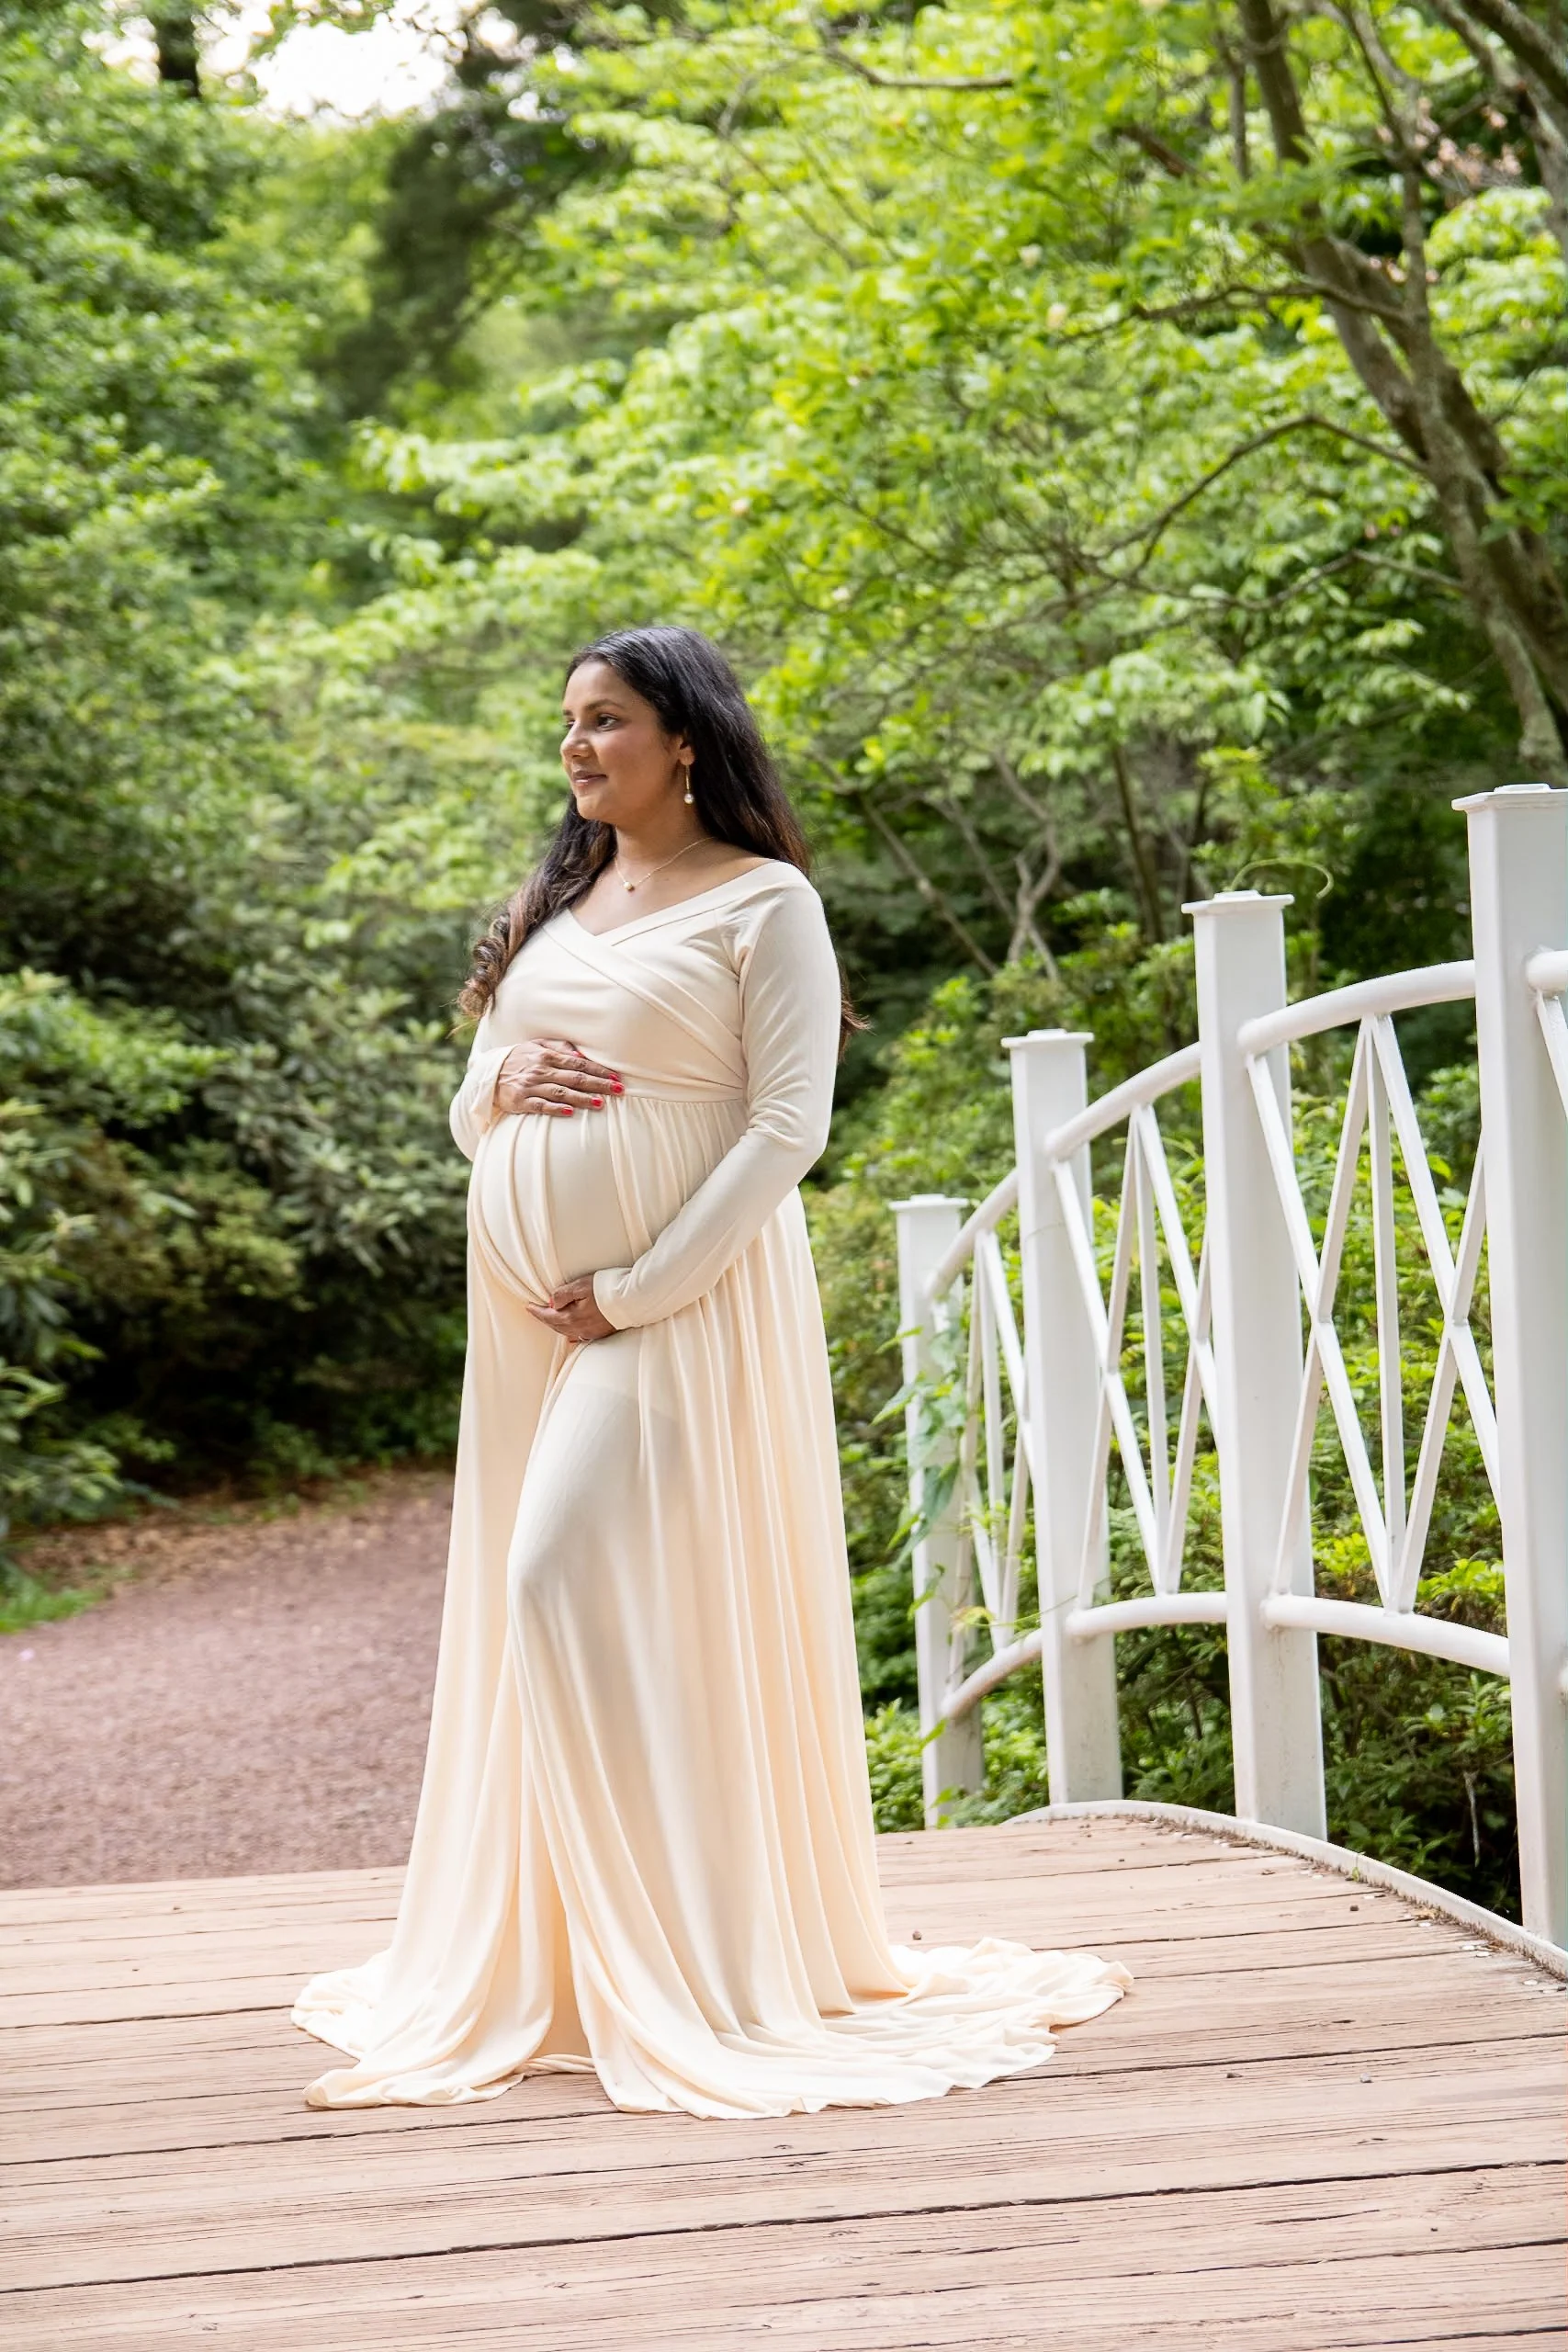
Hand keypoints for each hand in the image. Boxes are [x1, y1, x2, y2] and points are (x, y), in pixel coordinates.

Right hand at [495, 1039, 621, 1118]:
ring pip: (561, 1093)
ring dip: (582, 1098)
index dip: (598, 1071)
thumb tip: (580, 1054)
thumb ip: (558, 1047)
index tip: (615, 1078)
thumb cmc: (518, 1059)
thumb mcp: (536, 1046)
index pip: (578, 1063)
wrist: (488, 1075)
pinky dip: (555, 1109)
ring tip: (600, 1104)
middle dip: (599, 1085)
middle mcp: (540, 1070)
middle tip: (618, 1091)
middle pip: (575, 1078)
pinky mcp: (520, 1101)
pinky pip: (540, 1105)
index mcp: (546, 1056)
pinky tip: (570, 1112)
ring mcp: (530, 1086)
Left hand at [527, 1275, 616, 1344]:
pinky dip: (571, 1334)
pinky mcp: (601, 1333)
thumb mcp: (581, 1286)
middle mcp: (579, 1328)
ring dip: (557, 1326)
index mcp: (571, 1317)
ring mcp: (591, 1332)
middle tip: (536, 1311)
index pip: (548, 1316)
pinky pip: (580, 1336)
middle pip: (556, 1326)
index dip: (536, 1311)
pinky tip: (571, 1335)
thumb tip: (552, 1302)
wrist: (633, 1301)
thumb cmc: (607, 1290)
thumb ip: (563, 1294)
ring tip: (551, 1319)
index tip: (528, 1306)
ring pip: (567, 1332)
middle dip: (545, 1319)